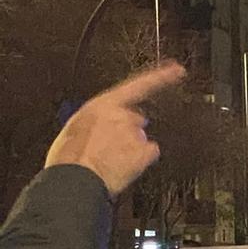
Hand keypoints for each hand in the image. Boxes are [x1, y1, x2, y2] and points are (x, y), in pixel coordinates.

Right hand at [45, 62, 185, 195]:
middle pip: (136, 119)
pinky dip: (142, 159)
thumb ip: (98, 119)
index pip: (138, 85)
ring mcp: (136, 133)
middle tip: (108, 147)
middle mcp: (123, 115)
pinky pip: (151, 152)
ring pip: (141, 138)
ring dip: (131, 147)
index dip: (161, 77)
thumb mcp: (75, 126)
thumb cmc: (69, 155)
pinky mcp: (145, 151)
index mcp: (102, 104)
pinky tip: (125, 165)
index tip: (178, 71)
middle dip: (127, 130)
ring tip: (111, 159)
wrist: (75, 177)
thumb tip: (105, 124)